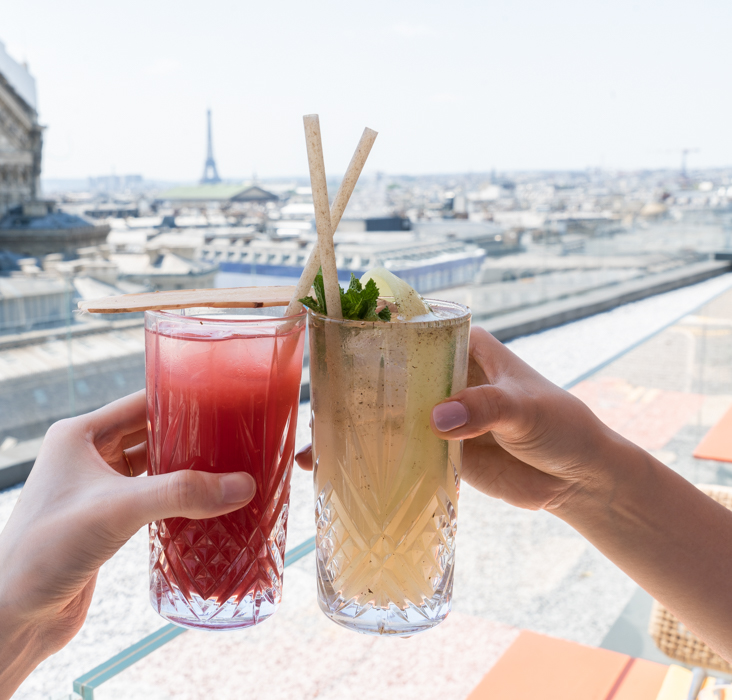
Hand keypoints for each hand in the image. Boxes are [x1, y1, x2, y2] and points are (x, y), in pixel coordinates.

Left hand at [0, 390, 255, 699]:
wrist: (11, 615)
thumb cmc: (45, 550)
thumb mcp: (116, 511)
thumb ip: (180, 494)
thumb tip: (244, 485)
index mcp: (78, 434)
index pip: (141, 402)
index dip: (183, 398)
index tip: (228, 400)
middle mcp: (85, 455)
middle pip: (150, 433)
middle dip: (192, 436)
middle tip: (239, 439)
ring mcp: (94, 489)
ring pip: (152, 468)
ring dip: (186, 471)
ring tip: (233, 470)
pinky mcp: (104, 521)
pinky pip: (149, 499)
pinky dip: (176, 500)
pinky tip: (207, 507)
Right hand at [296, 327, 731, 662]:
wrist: (578, 479)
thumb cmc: (560, 425)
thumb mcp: (525, 408)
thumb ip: (483, 409)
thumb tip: (437, 418)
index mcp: (458, 346)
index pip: (404, 329)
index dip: (366, 332)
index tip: (331, 342)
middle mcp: (437, 376)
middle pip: (381, 375)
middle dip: (344, 387)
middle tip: (314, 404)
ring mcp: (431, 414)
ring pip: (380, 416)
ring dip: (349, 430)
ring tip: (314, 449)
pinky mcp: (432, 451)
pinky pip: (393, 453)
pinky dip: (366, 463)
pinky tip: (334, 475)